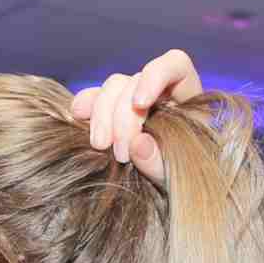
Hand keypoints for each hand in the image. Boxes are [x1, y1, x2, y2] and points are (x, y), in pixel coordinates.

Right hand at [71, 50, 202, 182]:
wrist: (169, 196)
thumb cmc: (183, 179)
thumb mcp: (178, 176)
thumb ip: (161, 162)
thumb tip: (138, 144)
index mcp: (186, 97)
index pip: (174, 65)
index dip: (154, 77)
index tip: (139, 104)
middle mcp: (158, 92)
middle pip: (133, 82)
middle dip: (122, 116)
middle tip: (120, 154)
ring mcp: (131, 100)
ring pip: (111, 88)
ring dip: (101, 115)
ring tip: (100, 146)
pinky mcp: (108, 113)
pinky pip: (92, 99)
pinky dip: (84, 105)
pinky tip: (77, 118)